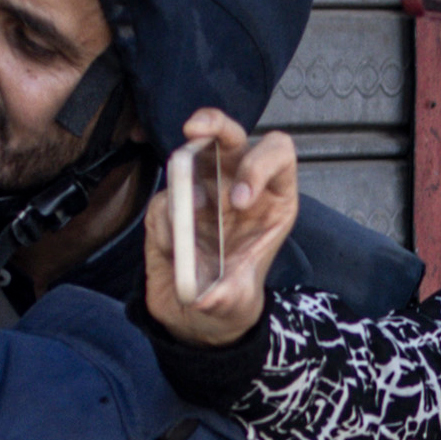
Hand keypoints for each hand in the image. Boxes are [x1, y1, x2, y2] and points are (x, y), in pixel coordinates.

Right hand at [145, 111, 306, 344]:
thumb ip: (226, 296)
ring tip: (181, 239)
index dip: (259, 167)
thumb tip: (205, 296)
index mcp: (271, 199)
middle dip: (215, 124)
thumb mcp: (237, 303)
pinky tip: (173, 251)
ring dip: (180, 189)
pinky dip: (164, 227)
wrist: (197, 315)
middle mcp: (236, 184)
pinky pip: (163, 202)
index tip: (239, 201)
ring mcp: (201, 189)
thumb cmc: (231, 297)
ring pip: (187, 160)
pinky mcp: (170, 204)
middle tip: (196, 130)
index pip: (278, 156)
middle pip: (231, 136)